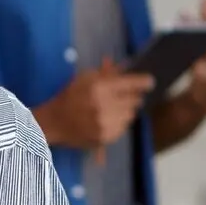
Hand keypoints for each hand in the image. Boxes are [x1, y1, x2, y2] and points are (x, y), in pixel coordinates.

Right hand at [34, 58, 154, 153]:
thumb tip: (126, 67)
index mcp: (99, 88)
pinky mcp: (105, 138)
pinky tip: (107, 120)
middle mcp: (105, 106)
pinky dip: (119, 123)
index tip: (150, 81)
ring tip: (111, 109)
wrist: (54, 122)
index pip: (131, 84)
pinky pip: (123, 128)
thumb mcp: (85, 78)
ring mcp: (106, 124)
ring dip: (126, 110)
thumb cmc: (69, 96)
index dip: (144, 82)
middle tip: (122, 96)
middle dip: (131, 97)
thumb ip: (107, 73)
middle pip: (135, 100)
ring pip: (131, 115)